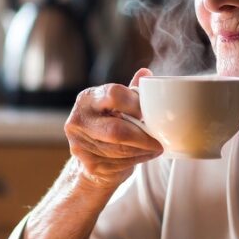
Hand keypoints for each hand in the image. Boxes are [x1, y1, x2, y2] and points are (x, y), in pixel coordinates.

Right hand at [64, 68, 162, 188]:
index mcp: (87, 98)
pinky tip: (145, 155)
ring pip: (121, 149)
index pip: (114, 94)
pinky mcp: (88, 164)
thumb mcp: (117, 105)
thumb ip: (130, 91)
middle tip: (159, 139)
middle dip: (142, 135)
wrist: (91, 158)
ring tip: (156, 147)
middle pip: (116, 129)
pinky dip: (138, 159)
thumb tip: (145, 73)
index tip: (147, 112)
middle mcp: (78, 120)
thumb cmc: (108, 126)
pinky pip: (119, 163)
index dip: (135, 103)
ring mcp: (80, 144)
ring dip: (143, 149)